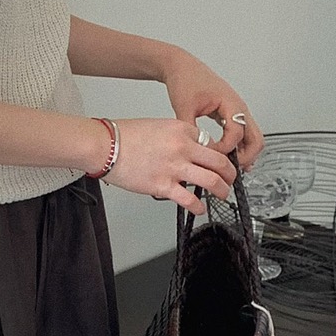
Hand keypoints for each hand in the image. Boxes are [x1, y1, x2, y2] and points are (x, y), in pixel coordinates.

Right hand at [99, 117, 236, 215]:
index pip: (211, 143)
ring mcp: (174, 167)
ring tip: (223, 194)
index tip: (219, 163)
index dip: (218, 155)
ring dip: (222, 190)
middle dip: (230, 173)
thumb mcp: (157, 126)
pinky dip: (199, 206)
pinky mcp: (162, 186)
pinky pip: (189, 199)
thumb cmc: (123, 135)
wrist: (103, 145)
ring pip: (212, 180)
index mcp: (182, 130)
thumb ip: (176, 138)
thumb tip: (187, 152)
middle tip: (231, 179)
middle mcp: (182, 147)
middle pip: (220, 161)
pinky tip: (200, 208)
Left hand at [161, 49, 264, 169]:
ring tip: (230, 167)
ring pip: (252, 138)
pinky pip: (242, 134)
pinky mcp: (230, 114)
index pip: (237, 134)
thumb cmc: (186, 80)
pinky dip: (239, 146)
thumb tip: (196, 151)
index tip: (211, 155)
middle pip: (256, 139)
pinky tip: (228, 157)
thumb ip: (192, 131)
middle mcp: (239, 108)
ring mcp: (237, 112)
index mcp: (231, 104)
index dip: (225, 148)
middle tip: (231, 170)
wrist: (182, 67)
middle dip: (246, 157)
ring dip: (244, 153)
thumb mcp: (185, 108)